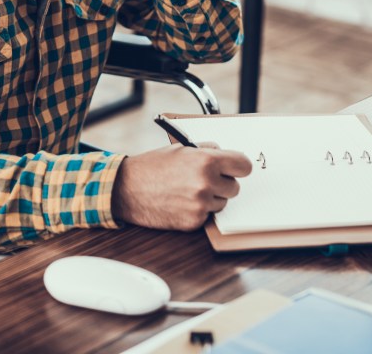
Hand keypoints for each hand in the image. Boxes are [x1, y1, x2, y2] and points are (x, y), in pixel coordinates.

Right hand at [110, 144, 251, 230]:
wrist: (127, 188)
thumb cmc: (152, 166)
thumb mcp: (180, 149)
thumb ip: (206, 151)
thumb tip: (225, 155)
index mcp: (206, 161)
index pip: (244, 166)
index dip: (238, 167)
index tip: (235, 169)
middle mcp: (206, 183)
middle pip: (235, 187)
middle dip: (222, 184)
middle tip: (204, 180)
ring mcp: (201, 204)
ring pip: (222, 203)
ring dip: (210, 198)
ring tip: (187, 191)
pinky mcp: (194, 221)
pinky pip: (207, 216)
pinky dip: (198, 210)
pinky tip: (181, 202)